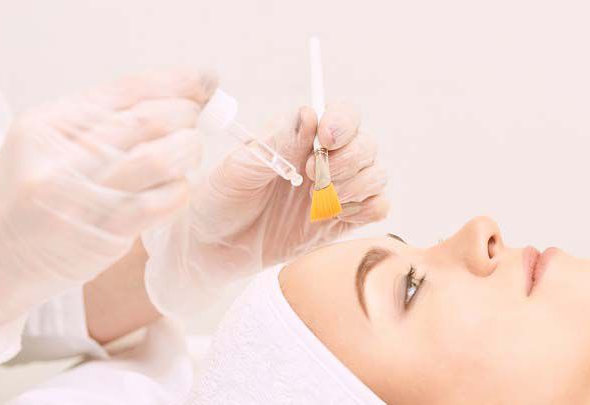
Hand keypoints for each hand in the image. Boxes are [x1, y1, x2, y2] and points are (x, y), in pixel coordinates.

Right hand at [0, 69, 216, 349]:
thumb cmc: (23, 202)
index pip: (127, 89)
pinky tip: (177, 190)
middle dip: (187, 117)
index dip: (176, 82)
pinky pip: (159, 202)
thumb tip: (173, 102)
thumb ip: (100, 125)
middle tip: (198, 123)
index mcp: (49, 124)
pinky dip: (179, 191)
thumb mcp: (45, 147)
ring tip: (188, 154)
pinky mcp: (100, 234)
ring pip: (159, 158)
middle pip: (148, 120)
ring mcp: (80, 196)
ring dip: (188, 152)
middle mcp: (61, 155)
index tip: (205, 81)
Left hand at [143, 103, 388, 317]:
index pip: (343, 116)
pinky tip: (335, 214)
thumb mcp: (239, 168)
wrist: (212, 250)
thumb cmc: (219, 201)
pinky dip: (368, 208)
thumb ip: (277, 143)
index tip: (326, 138)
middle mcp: (324, 160)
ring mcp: (335, 192)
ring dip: (358, 184)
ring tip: (320, 198)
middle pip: (366, 144)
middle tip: (312, 176)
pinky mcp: (340, 222)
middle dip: (348, 159)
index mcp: (300, 138)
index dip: (344, 123)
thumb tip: (308, 115)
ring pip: (377, 174)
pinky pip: (377, 208)